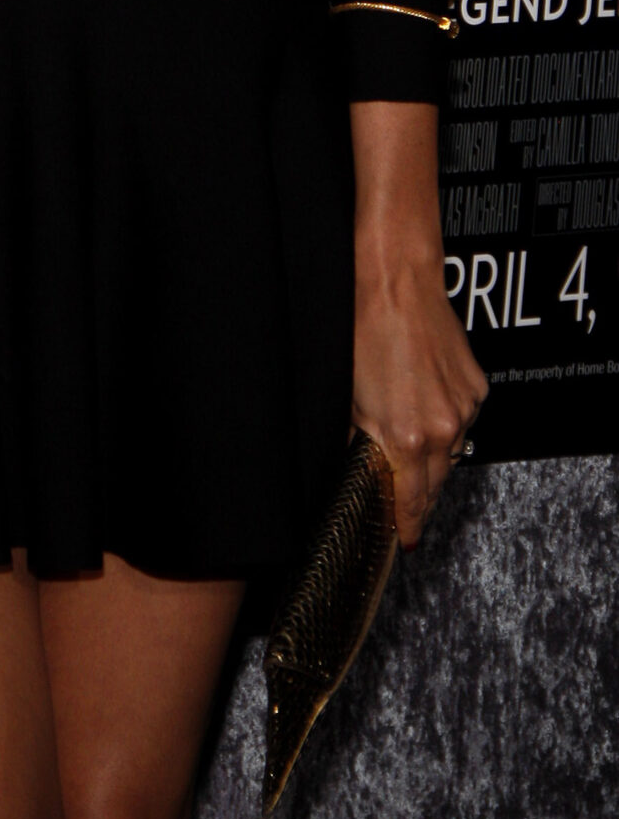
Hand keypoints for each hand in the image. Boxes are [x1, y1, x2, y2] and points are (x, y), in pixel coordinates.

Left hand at [349, 102, 487, 547]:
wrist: (394, 280)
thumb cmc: (360, 328)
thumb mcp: (345, 394)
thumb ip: (356, 438)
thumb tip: (355, 463)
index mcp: (405, 438)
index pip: (410, 501)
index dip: (404, 523)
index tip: (400, 537)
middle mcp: (441, 429)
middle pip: (434, 483)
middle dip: (416, 494)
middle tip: (401, 504)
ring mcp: (462, 407)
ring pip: (450, 452)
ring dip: (430, 459)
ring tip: (408, 457)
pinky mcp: (474, 386)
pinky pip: (460, 420)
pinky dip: (444, 425)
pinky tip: (424, 413)